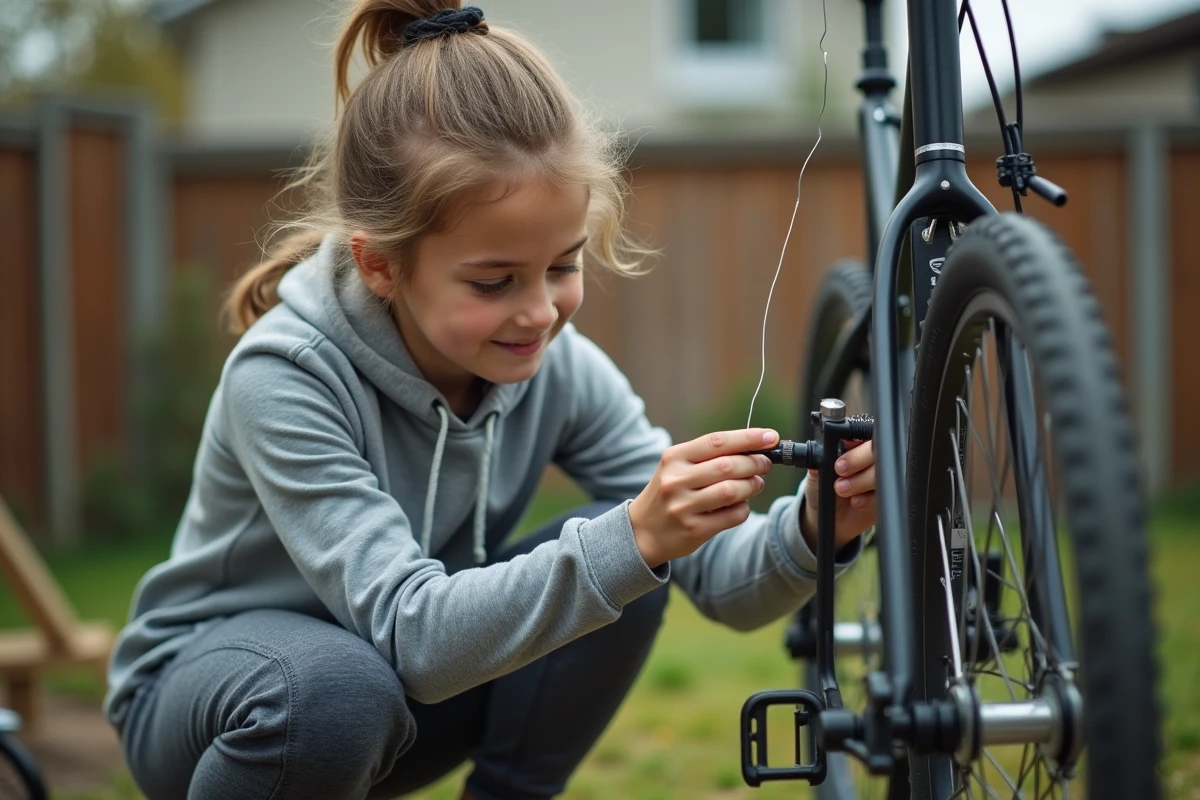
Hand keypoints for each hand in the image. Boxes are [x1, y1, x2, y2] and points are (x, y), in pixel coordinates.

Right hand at [629, 429, 776, 567]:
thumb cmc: (669, 492)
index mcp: (673, 458)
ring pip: (732, 491)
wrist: (641, 531)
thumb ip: (710, 456)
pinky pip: (733, 516)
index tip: (771, 437)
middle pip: (728, 466)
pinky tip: (740, 505)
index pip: (717, 442)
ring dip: (753, 485)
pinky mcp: (693, 530)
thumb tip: (755, 447)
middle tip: (766, 464)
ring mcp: (683, 507)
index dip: (748, 438)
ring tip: (756, 483)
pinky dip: (744, 508)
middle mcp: (675, 481)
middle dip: (755, 463)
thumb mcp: (677, 467)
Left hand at [801, 439, 875, 551]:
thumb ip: (819, 459)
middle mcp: (871, 460)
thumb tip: (820, 449)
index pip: (863, 437)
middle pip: (878, 450)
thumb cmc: (821, 489)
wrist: (827, 517)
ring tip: (841, 489)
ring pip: (882, 472)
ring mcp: (881, 478)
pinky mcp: (886, 497)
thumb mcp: (815, 472)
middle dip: (857, 460)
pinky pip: (884, 493)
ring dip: (860, 481)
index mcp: (856, 447)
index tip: (841, 457)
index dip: (855, 446)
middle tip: (839, 470)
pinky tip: (855, 501)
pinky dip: (868, 499)